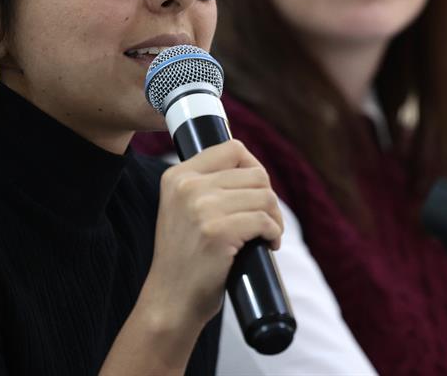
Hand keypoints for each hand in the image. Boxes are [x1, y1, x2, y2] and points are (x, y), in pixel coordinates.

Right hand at [141, 140, 282, 332]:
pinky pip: (264, 220)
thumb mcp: (184, 208)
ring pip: (265, 196)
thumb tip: (254, 170)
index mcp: (178, 175)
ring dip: (275, 218)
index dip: (253, 169)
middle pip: (255, 174)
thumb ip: (207, 184)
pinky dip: (274, 234)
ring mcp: (202, 208)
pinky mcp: (218, 232)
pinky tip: (268, 245)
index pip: (233, 148)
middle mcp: (187, 186)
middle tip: (266, 222)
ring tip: (268, 234)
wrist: (171, 299)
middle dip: (269, 198)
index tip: (256, 193)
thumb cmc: (186, 257)